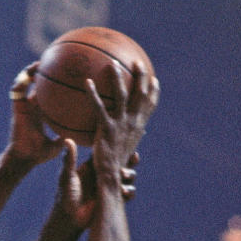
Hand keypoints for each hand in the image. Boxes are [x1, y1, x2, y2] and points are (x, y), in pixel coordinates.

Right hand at [5, 62, 64, 166]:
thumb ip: (67, 137)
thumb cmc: (38, 154)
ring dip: (30, 72)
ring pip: (24, 83)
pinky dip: (21, 80)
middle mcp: (32, 107)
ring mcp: (24, 106)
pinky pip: (17, 90)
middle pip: (36, 85)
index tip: (64, 76)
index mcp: (41, 113)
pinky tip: (30, 73)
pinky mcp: (16, 108)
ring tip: (40, 62)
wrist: (23, 158)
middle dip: (42, 73)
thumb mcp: (57, 144)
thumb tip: (82, 134)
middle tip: (53, 61)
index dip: (52, 86)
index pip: (47, 95)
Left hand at [56, 143, 139, 227]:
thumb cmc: (65, 196)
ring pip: (128, 178)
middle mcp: (104, 175)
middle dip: (130, 162)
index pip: (109, 154)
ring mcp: (111, 187)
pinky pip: (128, 194)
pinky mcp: (115, 200)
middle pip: (123, 164)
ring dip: (130, 176)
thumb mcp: (68, 176)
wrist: (69, 219)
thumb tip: (67, 139)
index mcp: (94, 166)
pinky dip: (129, 192)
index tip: (124, 143)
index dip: (118, 149)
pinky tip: (123, 192)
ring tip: (123, 176)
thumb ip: (70, 159)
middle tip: (131, 159)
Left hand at [86, 62, 158, 178]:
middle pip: (141, 95)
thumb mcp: (123, 150)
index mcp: (138, 128)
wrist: (110, 178)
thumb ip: (122, 137)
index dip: (154, 92)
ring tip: (112, 64)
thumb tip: (121, 132)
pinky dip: (93, 94)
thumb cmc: (114, 167)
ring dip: (119, 78)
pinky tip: (86, 82)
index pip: (150, 106)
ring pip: (123, 96)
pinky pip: (99, 107)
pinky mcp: (107, 129)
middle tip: (137, 61)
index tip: (154, 79)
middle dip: (141, 76)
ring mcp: (121, 125)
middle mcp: (133, 123)